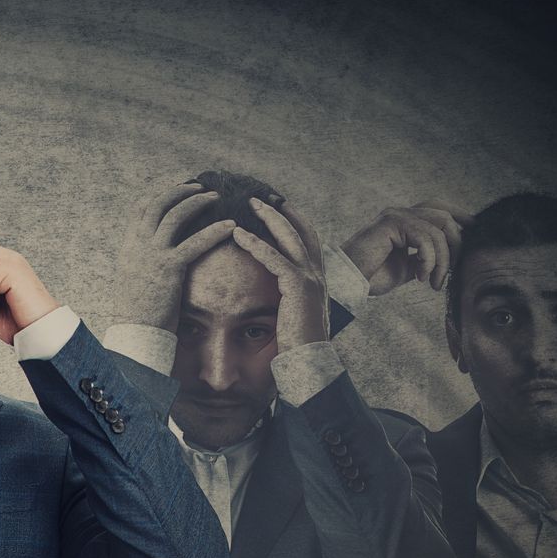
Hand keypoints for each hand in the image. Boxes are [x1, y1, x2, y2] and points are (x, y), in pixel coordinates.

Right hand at [113, 184, 239, 332]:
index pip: (141, 209)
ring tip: (215, 197)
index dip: (161, 195)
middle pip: (159, 204)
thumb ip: (141, 259)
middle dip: (181, 191)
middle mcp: (139, 245)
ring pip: (175, 215)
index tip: (178, 190)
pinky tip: (230, 226)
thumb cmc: (137, 310)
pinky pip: (195, 242)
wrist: (135, 331)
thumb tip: (154, 252)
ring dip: (197, 201)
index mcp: (129, 246)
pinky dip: (214, 231)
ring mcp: (153, 255)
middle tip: (200, 186)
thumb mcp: (132, 278)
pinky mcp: (169, 268)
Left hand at [230, 198, 328, 351]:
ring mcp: (311, 279)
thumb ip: (287, 297)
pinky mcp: (298, 288)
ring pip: (290, 237)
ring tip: (250, 204)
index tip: (279, 204)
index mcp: (317, 279)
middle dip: (281, 211)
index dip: (294, 220)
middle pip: (301, 231)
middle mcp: (317, 274)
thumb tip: (274, 293)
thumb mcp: (294, 314)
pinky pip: (275, 258)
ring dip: (269, 218)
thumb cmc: (298, 344)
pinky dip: (256, 244)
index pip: (308, 239)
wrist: (310, 361)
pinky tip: (239, 234)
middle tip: (262, 195)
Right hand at [339, 201, 475, 295]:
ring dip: (442, 260)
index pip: (438, 208)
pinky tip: (419, 277)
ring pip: (438, 229)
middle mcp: (400, 213)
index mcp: (404, 221)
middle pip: (444, 216)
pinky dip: (428, 261)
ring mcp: (395, 215)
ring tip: (433, 282)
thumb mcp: (408, 267)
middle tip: (448, 274)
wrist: (348, 283)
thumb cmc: (372, 277)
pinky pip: (424, 238)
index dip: (460, 216)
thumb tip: (451, 258)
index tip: (475, 231)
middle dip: (455, 245)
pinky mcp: (391, 223)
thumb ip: (425, 257)